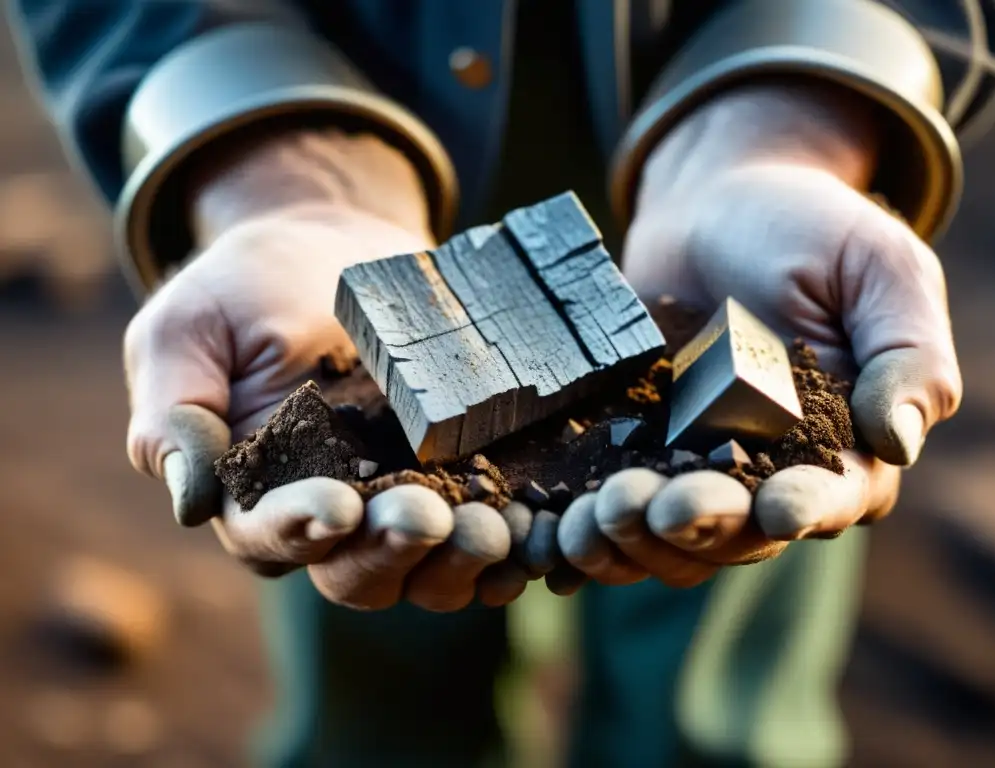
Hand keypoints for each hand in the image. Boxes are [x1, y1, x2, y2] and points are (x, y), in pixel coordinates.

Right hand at [124, 130, 534, 610]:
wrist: (335, 244)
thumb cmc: (248, 287)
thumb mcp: (186, 330)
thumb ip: (176, 412)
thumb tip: (187, 501)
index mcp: (257, 494)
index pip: (272, 537)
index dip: (301, 531)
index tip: (336, 508)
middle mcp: (333, 516)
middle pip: (358, 571)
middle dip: (391, 551)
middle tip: (425, 516)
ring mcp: (402, 500)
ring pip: (429, 569)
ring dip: (460, 561)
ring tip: (492, 528)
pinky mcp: (462, 476)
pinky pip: (490, 531)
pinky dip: (516, 542)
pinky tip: (538, 529)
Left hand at [557, 83, 961, 588]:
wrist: (710, 202)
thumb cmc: (806, 226)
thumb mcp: (877, 269)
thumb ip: (907, 352)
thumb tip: (902, 441)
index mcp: (840, 444)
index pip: (833, 497)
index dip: (806, 510)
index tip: (774, 509)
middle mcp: (765, 473)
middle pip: (737, 534)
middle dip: (698, 527)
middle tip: (652, 507)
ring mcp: (689, 467)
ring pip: (665, 539)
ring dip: (630, 541)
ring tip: (590, 517)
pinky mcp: (628, 453)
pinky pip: (604, 507)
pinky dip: (580, 529)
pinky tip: (549, 534)